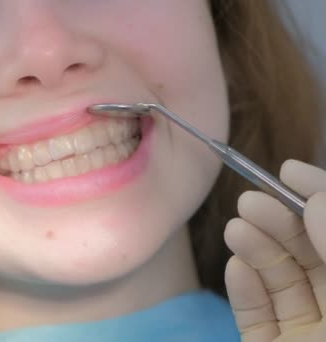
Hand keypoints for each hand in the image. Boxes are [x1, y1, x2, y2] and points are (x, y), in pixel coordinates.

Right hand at [225, 159, 325, 341]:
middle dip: (278, 222)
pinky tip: (236, 267)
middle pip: (308, 253)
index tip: (288, 170)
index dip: (319, 195)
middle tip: (248, 202)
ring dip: (255, 250)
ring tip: (235, 229)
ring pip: (280, 280)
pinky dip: (244, 290)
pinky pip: (257, 315)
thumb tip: (318, 203)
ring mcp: (306, 332)